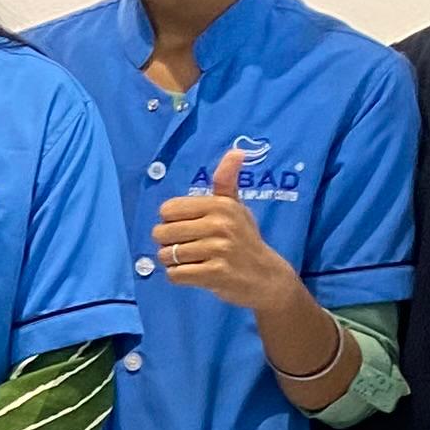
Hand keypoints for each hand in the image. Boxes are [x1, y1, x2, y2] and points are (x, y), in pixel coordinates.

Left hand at [156, 149, 300, 315]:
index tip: (188, 228)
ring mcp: (218, 249)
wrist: (266, 277)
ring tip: (194, 261)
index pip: (167, 210)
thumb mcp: (235, 207)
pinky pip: (175, 274)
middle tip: (189, 248)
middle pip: (162, 233)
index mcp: (220, 205)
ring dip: (174, 262)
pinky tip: (196, 274)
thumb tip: (237, 152)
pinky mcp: (215, 273)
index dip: (170, 222)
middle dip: (168, 244)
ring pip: (166, 255)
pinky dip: (179, 277)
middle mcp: (219, 224)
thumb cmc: (244, 239)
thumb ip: (226, 181)